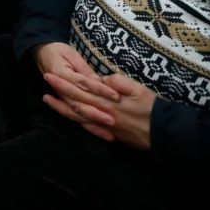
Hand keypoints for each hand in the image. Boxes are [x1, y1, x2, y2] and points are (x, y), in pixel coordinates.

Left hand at [38, 48, 154, 149]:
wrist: (165, 132)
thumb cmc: (153, 108)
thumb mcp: (137, 88)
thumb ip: (118, 82)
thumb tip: (101, 79)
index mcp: (107, 102)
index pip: (79, 91)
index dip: (63, 83)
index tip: (50, 74)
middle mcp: (102, 115)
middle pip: (74, 103)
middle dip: (58, 92)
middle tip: (45, 81)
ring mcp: (105, 126)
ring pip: (78, 117)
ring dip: (62, 108)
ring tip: (48, 100)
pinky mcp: (112, 134)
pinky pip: (90, 129)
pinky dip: (78, 122)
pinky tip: (71, 118)